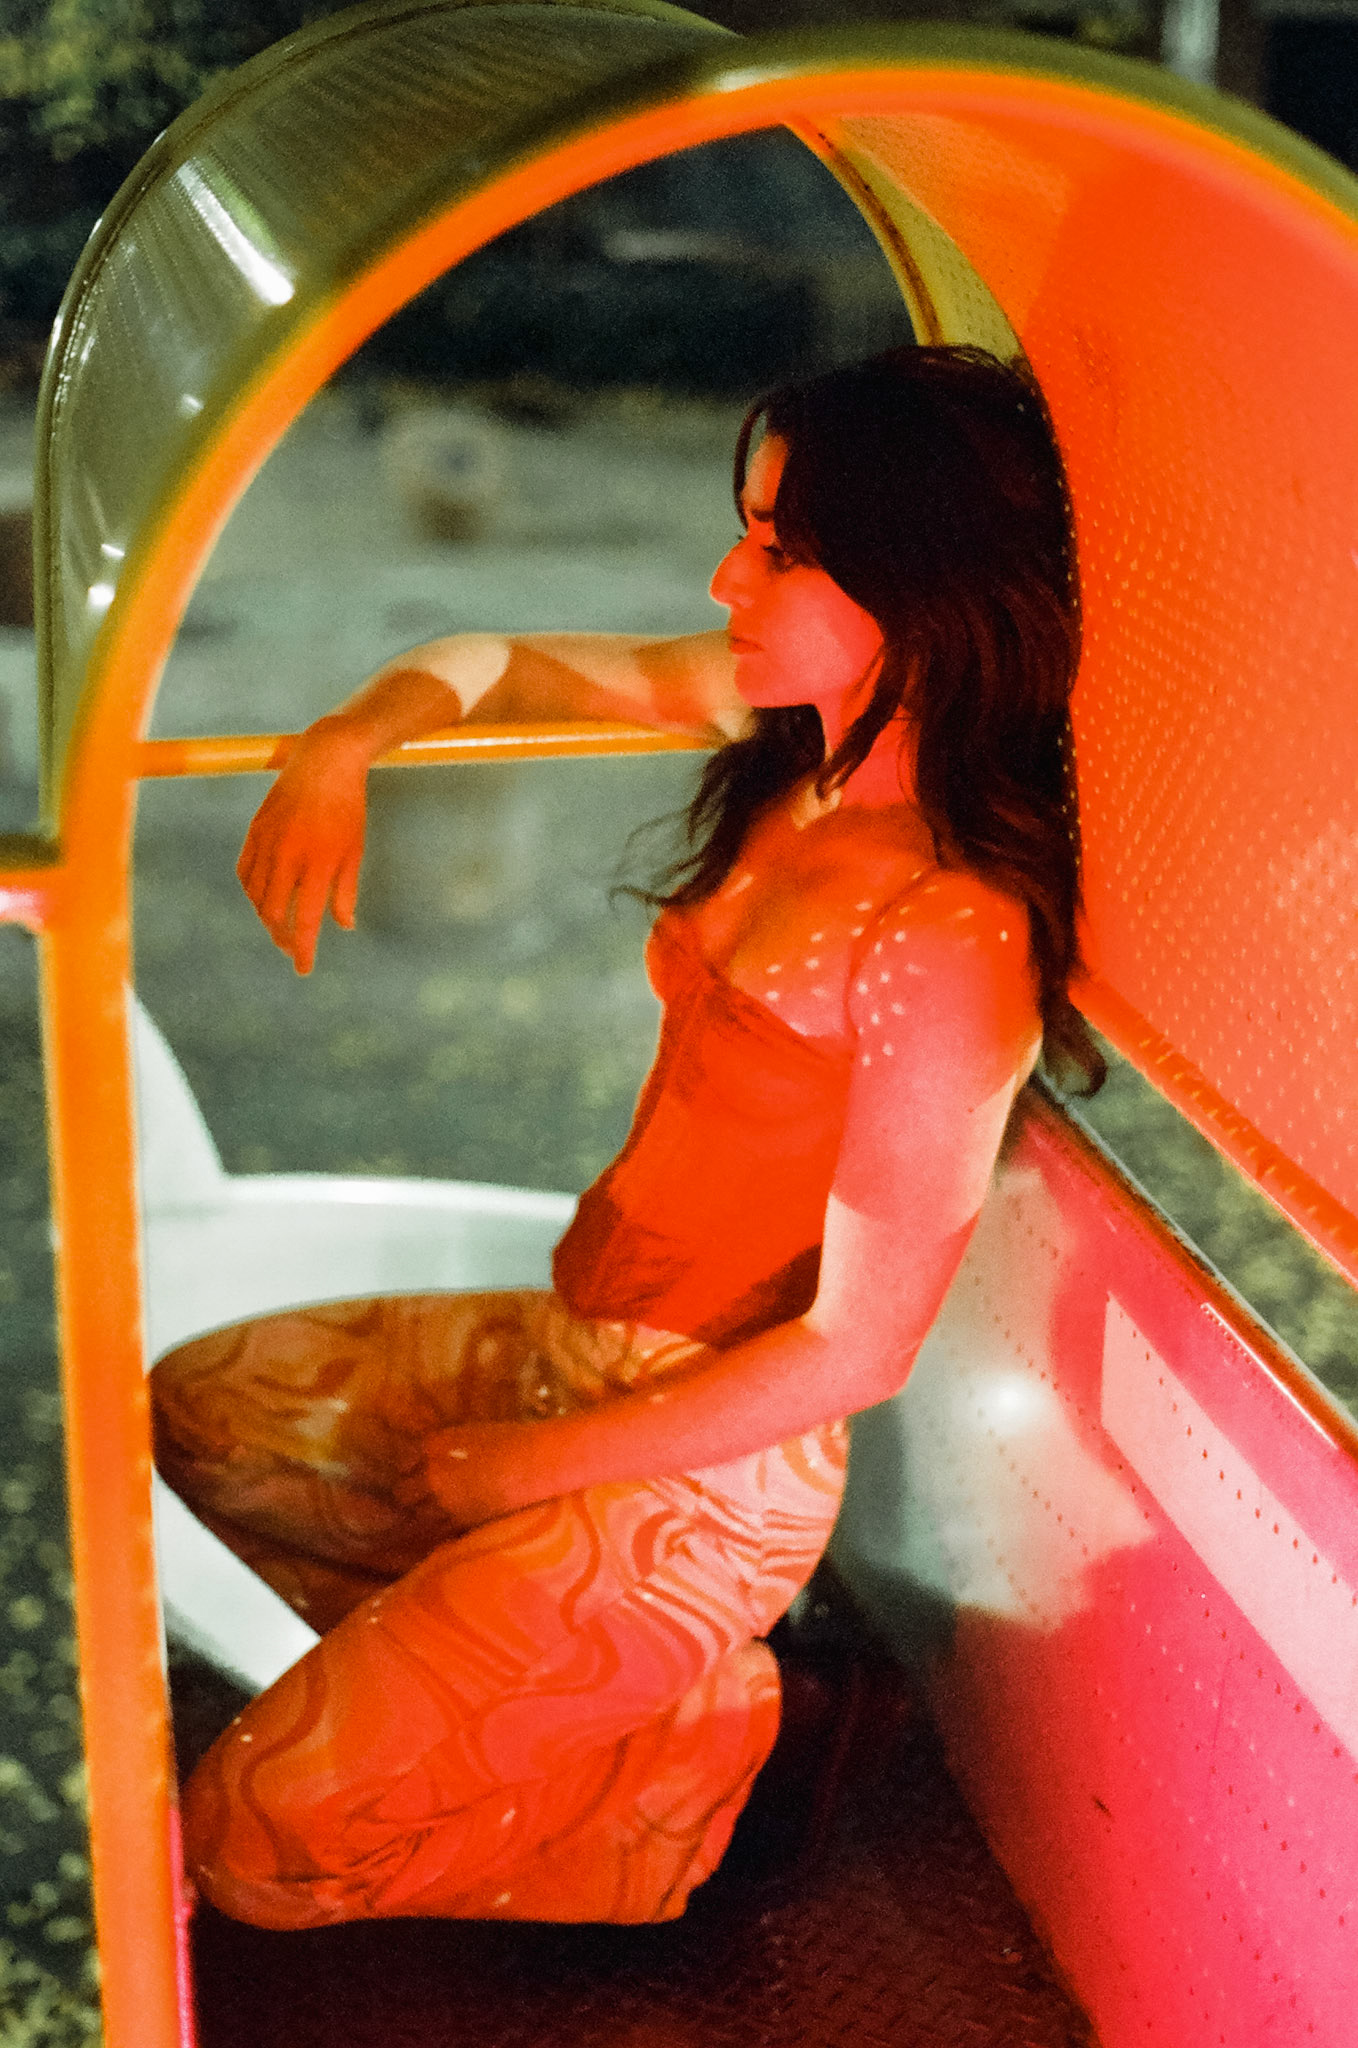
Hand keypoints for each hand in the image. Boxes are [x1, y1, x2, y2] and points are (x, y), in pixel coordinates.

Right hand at [236, 717, 371, 972]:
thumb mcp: (354, 852)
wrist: (325, 761)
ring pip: (255, 895)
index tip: (303, 968)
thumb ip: (345, 892)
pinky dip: (250, 891)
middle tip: (292, 947)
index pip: (305, 919)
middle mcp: (288, 856)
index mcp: (318, 864)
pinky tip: (260, 899)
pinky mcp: (254, 830)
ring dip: (264, 917)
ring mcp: (267, 842)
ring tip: (278, 925)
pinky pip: (244, 871)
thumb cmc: (347, 808)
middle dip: (280, 936)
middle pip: (272, 912)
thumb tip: (343, 926)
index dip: (302, 948)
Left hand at [392, 1421, 548, 1529]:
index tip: (414, 1472)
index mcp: (434, 1446)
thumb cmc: (508, 1440)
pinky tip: (450, 1521)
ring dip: (424, 1513)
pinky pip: (440, 1529)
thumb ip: (443, 1448)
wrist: (533, 1463)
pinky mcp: (461, 1522)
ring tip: (435, 1511)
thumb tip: (429, 1461)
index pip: (404, 1462)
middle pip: (403, 1493)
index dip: (409, 1469)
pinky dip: (441, 1526)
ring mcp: (445, 1501)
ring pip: (419, 1515)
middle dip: (409, 1494)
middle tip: (419, 1495)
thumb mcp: (468, 1434)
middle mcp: (432, 1474)